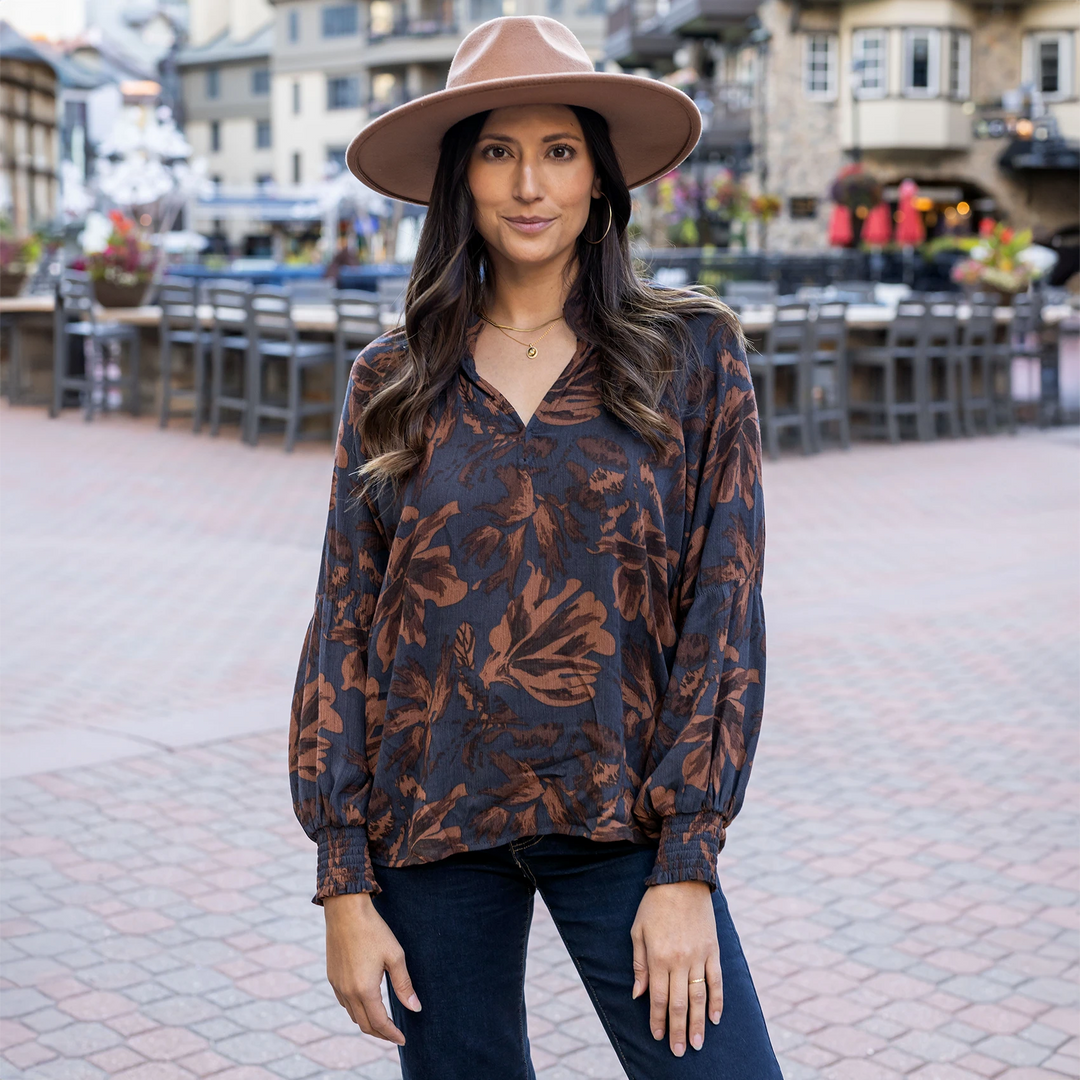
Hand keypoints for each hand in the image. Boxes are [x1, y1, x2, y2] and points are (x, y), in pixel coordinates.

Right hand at [323, 892, 421, 1044]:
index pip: (379, 1023)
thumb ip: (404, 985)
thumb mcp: (395, 956)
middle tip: (395, 1035)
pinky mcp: (332, 977)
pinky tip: (366, 1003)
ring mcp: (337, 985)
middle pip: (365, 1024)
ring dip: (368, 1022)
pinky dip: (357, 1010)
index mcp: (364, 990)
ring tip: (383, 1022)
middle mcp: (348, 992)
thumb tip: (415, 1008)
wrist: (346, 911)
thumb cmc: (374, 931)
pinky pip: (344, 1003)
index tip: (403, 1039)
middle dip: (381, 1033)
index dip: (392, 1034)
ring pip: (353, 1015)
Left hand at [630, 880, 722, 1056]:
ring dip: (698, 1023)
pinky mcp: (712, 950)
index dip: (657, 1019)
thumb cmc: (654, 905)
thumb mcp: (638, 931)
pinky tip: (715, 1018)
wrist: (682, 879)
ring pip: (699, 997)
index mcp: (658, 957)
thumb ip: (639, 964)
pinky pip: (716, 981)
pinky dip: (716, 1001)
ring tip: (697, 1044)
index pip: (657, 997)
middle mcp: (679, 960)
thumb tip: (637, 994)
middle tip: (679, 1051)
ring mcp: (699, 956)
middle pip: (678, 1003)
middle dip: (678, 1030)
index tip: (658, 1037)